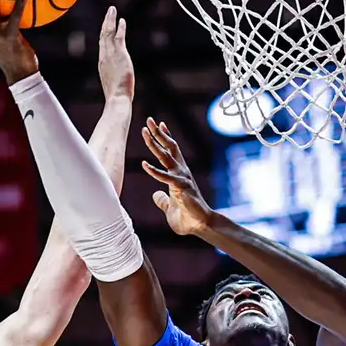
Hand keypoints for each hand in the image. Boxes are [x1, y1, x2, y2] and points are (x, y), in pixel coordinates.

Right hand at [98, 6, 133, 100]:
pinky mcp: (119, 54)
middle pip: (103, 35)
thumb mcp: (113, 86)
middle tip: (109, 12)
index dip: (104, 33)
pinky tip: (121, 20)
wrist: (117, 99)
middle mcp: (104, 57)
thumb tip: (117, 86)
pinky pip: (118, 36)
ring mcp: (110, 55)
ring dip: (110, 20)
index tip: (106, 25)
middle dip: (106, 22)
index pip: (102, 44)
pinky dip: (119, 27)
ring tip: (112, 10)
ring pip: (107, 33)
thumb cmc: (116, 97)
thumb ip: (114, 80)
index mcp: (102, 64)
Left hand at [141, 118, 211, 236]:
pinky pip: (166, 177)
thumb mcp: (169, 207)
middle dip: (158, 133)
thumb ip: (162, 200)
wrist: (201, 226)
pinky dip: (154, 171)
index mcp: (178, 174)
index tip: (158, 124)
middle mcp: (181, 172)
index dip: (164, 138)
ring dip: (154, 143)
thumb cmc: (187, 218)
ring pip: (167, 156)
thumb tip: (155, 195)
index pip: (171, 151)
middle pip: (168, 148)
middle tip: (148, 120)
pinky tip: (144, 164)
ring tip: (145, 132)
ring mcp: (182, 178)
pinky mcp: (181, 187)